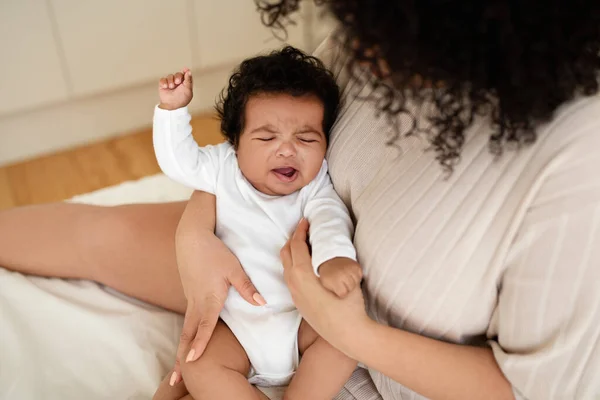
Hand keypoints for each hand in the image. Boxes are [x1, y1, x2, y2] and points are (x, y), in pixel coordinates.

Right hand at [158, 68, 192, 110]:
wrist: (171, 106)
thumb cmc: (181, 99)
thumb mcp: (187, 90)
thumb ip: (188, 80)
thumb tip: (189, 71)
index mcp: (185, 83)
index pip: (186, 75)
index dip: (186, 71)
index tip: (185, 69)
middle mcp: (178, 82)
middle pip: (178, 74)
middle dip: (178, 77)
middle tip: (177, 82)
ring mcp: (170, 83)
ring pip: (170, 76)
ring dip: (171, 80)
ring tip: (171, 87)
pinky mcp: (163, 84)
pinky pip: (163, 79)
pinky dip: (164, 82)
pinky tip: (165, 87)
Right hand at [169, 191, 265, 385]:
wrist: (191, 236)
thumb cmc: (214, 251)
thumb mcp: (234, 268)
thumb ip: (247, 288)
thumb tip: (262, 303)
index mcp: (208, 298)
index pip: (203, 326)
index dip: (199, 343)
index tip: (193, 361)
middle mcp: (196, 302)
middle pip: (187, 334)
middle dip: (181, 358)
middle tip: (175, 380)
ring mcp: (190, 299)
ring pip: (184, 328)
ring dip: (182, 348)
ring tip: (178, 369)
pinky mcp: (190, 294)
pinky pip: (186, 319)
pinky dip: (185, 335)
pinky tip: (187, 343)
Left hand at [281, 218, 370, 353]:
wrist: (348, 335)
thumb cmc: (349, 306)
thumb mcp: (345, 277)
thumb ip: (335, 260)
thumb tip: (333, 248)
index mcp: (302, 274)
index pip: (296, 245)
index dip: (300, 231)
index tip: (305, 220)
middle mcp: (294, 283)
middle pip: (286, 254)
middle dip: (293, 238)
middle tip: (304, 229)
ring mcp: (295, 294)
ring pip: (286, 267)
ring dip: (292, 252)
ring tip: (304, 244)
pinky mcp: (299, 303)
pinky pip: (290, 278)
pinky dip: (294, 265)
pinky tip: (306, 265)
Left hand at [319, 257, 362, 297]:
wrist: (330, 259)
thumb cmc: (328, 275)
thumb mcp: (325, 285)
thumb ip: (332, 294)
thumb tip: (334, 308)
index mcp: (334, 281)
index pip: (343, 293)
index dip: (341, 291)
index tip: (337, 287)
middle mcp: (343, 275)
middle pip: (351, 288)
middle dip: (347, 287)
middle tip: (341, 281)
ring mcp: (350, 269)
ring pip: (356, 281)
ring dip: (352, 280)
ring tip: (345, 277)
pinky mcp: (356, 266)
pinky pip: (359, 274)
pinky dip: (356, 275)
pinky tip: (349, 273)